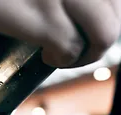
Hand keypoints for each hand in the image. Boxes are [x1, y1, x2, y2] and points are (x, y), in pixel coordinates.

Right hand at [0, 0, 120, 66]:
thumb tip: (72, 9)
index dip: (107, 14)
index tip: (88, 24)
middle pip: (115, 15)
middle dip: (100, 38)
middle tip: (79, 45)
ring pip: (105, 36)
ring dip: (87, 54)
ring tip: (66, 55)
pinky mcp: (44, 20)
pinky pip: (71, 51)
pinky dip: (61, 61)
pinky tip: (45, 56)